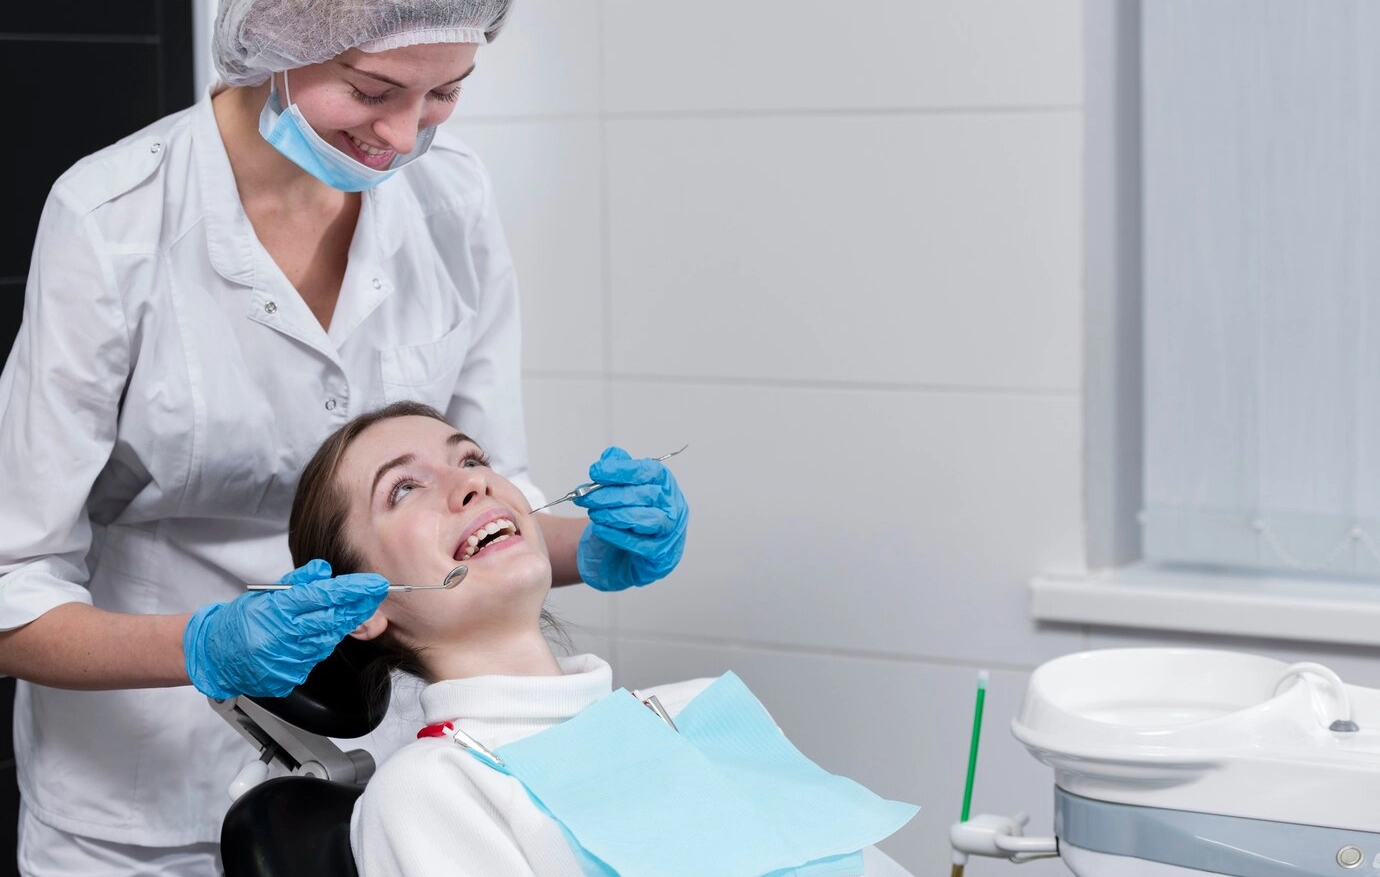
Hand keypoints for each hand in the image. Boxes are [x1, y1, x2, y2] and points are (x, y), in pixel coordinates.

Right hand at [184, 559, 388, 698]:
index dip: (353, 590)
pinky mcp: (288, 678)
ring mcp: (286, 661)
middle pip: (333, 620)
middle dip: (358, 606)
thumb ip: (297, 582)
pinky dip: (319, 645)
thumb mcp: (264, 594)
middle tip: (373, 595)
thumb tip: (324, 571)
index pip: (323, 597)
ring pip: (328, 640)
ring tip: (342, 612)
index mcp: (276, 611)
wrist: (215, 655)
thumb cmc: (240, 621)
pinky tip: (312, 637)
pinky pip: (314, 658)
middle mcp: (283, 637)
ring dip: (339, 625)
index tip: (375, 584)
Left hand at [573, 447, 688, 591]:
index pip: (650, 471)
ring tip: (593, 513)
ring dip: (615, 515)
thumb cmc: (623, 520)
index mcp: (665, 486)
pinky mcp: (662, 557)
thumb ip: (616, 473)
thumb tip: (611, 455)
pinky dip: (617, 535)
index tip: (595, 471)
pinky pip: (641, 545)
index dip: (622, 469)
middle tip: (585, 496)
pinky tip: (599, 529)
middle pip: (647, 495)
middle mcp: (674, 508)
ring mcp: (671, 534)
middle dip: (612, 494)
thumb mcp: (617, 492)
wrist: (619, 557)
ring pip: (647, 520)